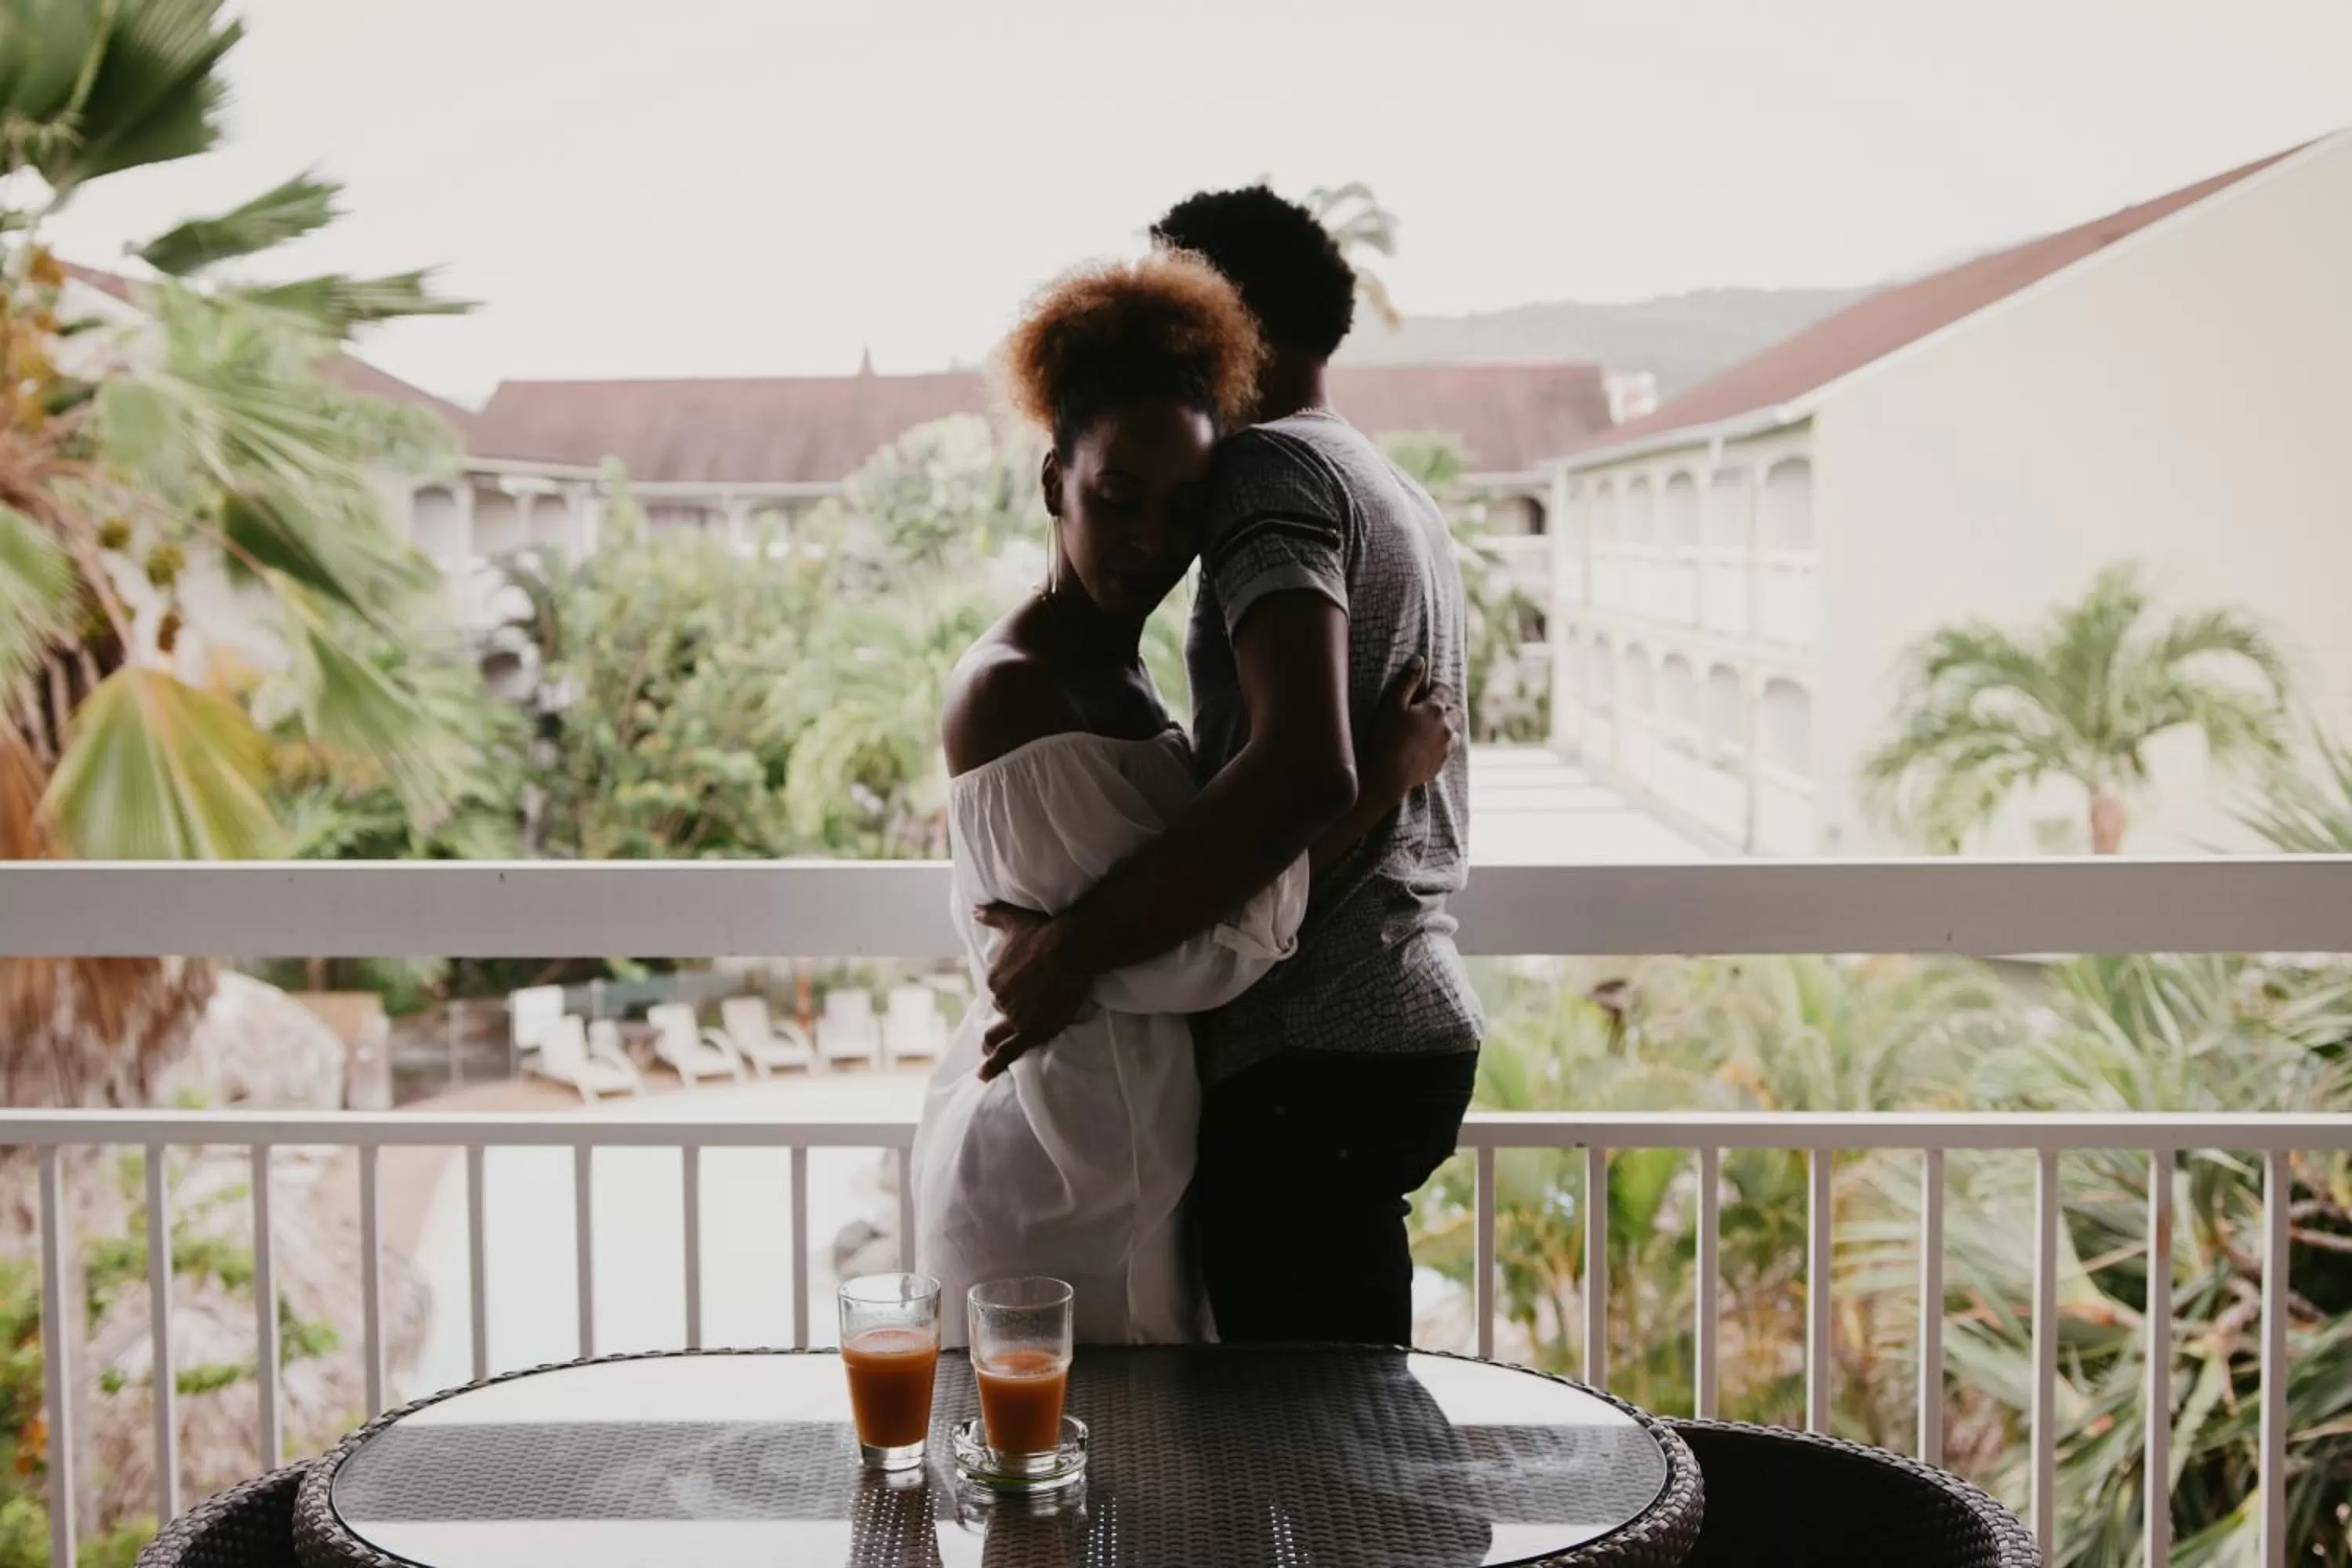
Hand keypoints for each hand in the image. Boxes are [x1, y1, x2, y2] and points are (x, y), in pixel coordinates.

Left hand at [973, 903, 1095, 1079]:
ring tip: (989, 1048)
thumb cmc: (1045, 932)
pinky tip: (984, 1076)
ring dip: (997, 1039)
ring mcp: (1017, 1017)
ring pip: (1004, 1032)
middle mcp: (1002, 999)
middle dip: (1013, 1010)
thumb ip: (992, 915)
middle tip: (1025, 1009)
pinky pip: (1009, 1052)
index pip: (1000, 991)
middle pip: (1005, 1011)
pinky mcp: (1032, 1030)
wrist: (1073, 946)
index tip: (1028, 986)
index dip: (1014, 990)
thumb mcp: (1014, 919)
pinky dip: (994, 1066)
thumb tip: (975, 910)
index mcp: (995, 978)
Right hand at [1362, 656, 1459, 798]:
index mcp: (1435, 709)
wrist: (1386, 776)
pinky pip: (1448, 750)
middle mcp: (1446, 727)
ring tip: (1427, 730)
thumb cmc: (1385, 737)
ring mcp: (1446, 748)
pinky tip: (1425, 747)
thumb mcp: (1392, 704)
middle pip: (1455, 711)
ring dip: (1445, 728)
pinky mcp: (1441, 765)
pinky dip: (1441, 745)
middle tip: (1426, 710)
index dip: (1435, 686)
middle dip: (1444, 708)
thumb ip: (1408, 681)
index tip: (1424, 690)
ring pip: (1454, 732)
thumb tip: (1420, 660)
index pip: (1445, 689)